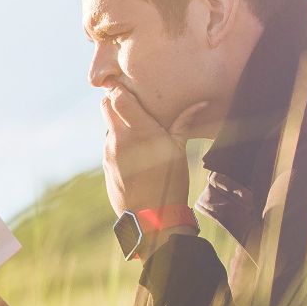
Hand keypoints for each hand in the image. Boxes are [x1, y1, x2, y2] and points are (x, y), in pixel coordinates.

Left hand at [101, 89, 208, 216]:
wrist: (151, 219)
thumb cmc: (170, 183)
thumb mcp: (179, 151)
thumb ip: (184, 123)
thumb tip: (200, 103)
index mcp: (139, 131)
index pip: (117, 97)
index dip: (120, 89)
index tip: (129, 86)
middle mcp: (119, 139)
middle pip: (106, 106)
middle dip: (116, 101)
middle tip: (132, 104)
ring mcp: (109, 153)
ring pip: (108, 126)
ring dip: (118, 124)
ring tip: (137, 131)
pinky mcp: (106, 166)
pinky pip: (109, 146)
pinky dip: (118, 143)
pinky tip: (134, 153)